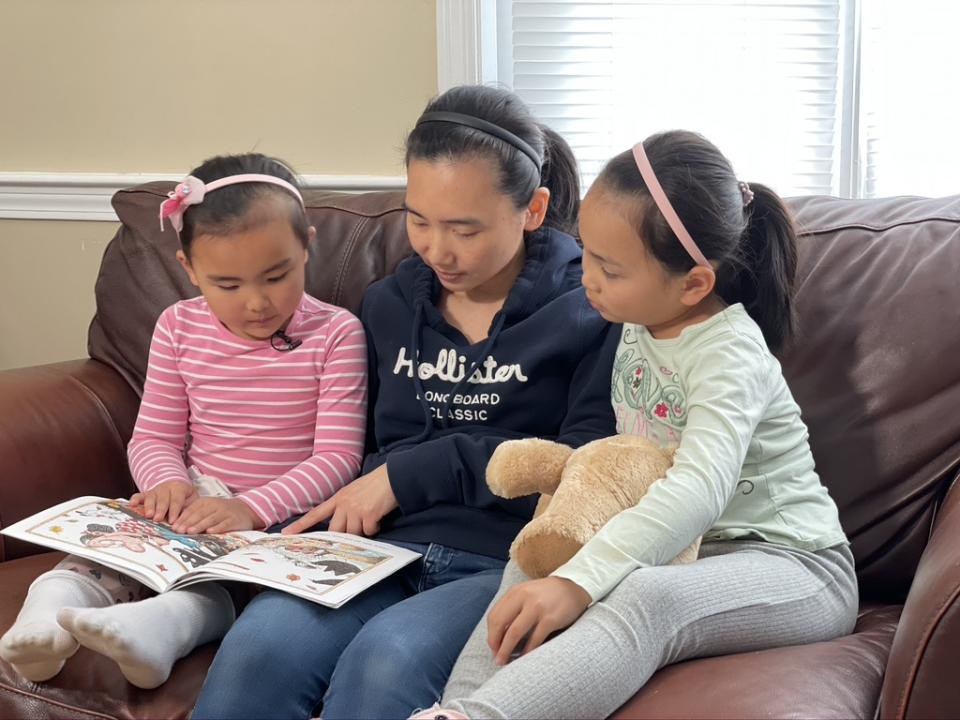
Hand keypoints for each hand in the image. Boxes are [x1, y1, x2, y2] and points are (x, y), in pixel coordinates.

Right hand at [129, 481, 197, 523]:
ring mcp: (155, 491)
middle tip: (158, 519)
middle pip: (163, 499)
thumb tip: (190, 525)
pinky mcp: (146, 494)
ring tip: (148, 516)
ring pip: (151, 497)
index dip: (175, 510)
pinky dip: (135, 499)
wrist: (178, 488)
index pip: (177, 499)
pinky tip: (132, 504)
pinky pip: (139, 495)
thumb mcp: (192, 502)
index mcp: (179, 488)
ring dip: (149, 507)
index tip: (173, 521)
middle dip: (161, 509)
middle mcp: (166, 488)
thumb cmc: (186, 499)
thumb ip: (190, 510)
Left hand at [171, 497, 262, 533]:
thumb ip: (194, 514)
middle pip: (200, 514)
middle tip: (179, 531)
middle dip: (188, 523)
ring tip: (190, 532)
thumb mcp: (207, 509)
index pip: (192, 510)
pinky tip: (210, 532)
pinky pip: (225, 523)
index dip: (182, 518)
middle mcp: (215, 505)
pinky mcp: (234, 519)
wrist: (244, 510)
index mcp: (206, 502)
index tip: (174, 527)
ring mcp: (225, 512)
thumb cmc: (220, 511)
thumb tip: (175, 524)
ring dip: (200, 525)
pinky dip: (217, 527)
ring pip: (211, 518)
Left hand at [282, 464, 397, 536]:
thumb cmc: (376, 485)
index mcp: (339, 498)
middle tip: (356, 528)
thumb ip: (345, 506)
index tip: (287, 534)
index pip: (316, 513)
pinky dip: (375, 528)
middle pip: (335, 531)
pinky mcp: (369, 514)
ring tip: (372, 517)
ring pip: (353, 533)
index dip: (301, 525)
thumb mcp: (354, 491)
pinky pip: (369, 531)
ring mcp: (356, 509)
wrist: (393, 476)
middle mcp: (344, 504)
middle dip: (344, 535)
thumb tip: (344, 526)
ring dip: (363, 531)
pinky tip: (379, 518)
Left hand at [487, 576, 591, 665]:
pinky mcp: (550, 619)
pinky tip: (524, 659)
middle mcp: (523, 597)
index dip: (491, 635)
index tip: (493, 648)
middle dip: (495, 644)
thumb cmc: (547, 595)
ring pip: (514, 633)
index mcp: (515, 592)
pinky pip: (534, 639)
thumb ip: (513, 607)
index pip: (494, 616)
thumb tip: (498, 634)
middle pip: (500, 624)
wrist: (575, 588)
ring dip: (506, 650)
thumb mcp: (527, 593)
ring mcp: (537, 608)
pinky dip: (527, 652)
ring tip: (504, 662)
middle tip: (496, 658)